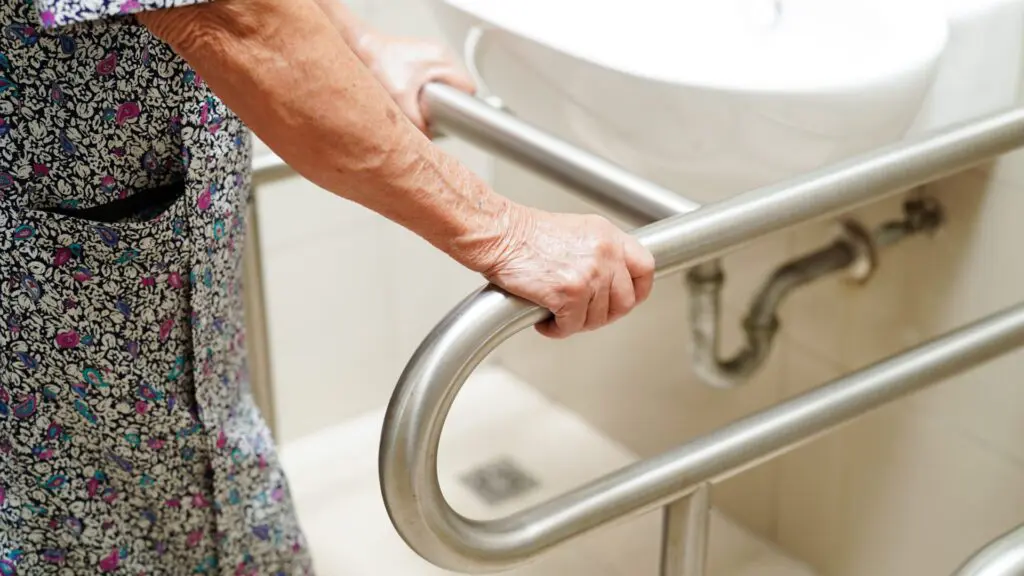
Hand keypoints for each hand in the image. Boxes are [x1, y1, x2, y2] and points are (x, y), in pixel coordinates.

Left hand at [358, 33, 475, 134]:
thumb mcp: (400, 99)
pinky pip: (436, 75)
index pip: (468, 88)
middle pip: (459, 86)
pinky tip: (415, 93)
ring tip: (423, 102)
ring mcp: (431, 52)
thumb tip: (428, 138)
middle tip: (435, 112)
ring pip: (448, 81)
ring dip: (439, 94)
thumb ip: (417, 123)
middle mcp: (440, 52)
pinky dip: (429, 86)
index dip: (463, 106)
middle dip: (450, 102)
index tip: (453, 116)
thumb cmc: (377, 63)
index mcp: (442, 58)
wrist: (361, 48)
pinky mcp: (421, 55)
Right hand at [481, 207, 655, 338]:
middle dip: (604, 315)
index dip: (638, 290)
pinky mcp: (569, 293)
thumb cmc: (525, 235)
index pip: (645, 267)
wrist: (499, 234)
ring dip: (576, 322)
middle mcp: (605, 253)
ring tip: (558, 314)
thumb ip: (598, 253)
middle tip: (582, 313)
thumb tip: (608, 281)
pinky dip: (557, 329)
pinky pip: (572, 326)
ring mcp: (589, 274)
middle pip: (625, 301)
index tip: (628, 299)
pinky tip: (545, 320)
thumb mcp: (576, 231)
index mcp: (608, 235)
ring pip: (598, 318)